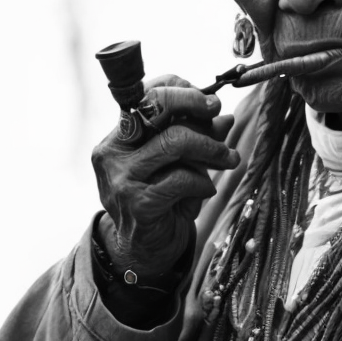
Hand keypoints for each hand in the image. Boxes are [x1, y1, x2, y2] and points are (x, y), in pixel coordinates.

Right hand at [92, 75, 239, 275]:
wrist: (145, 250)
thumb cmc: (163, 199)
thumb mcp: (181, 161)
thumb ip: (197, 136)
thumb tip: (224, 116)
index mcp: (118, 137)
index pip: (144, 94)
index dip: (180, 90)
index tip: (208, 100)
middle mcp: (112, 153)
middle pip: (155, 107)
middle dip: (195, 104)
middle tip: (221, 115)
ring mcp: (122, 179)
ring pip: (175, 141)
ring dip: (212, 148)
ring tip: (229, 159)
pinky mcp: (139, 204)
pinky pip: (182, 178)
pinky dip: (203, 182)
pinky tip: (206, 190)